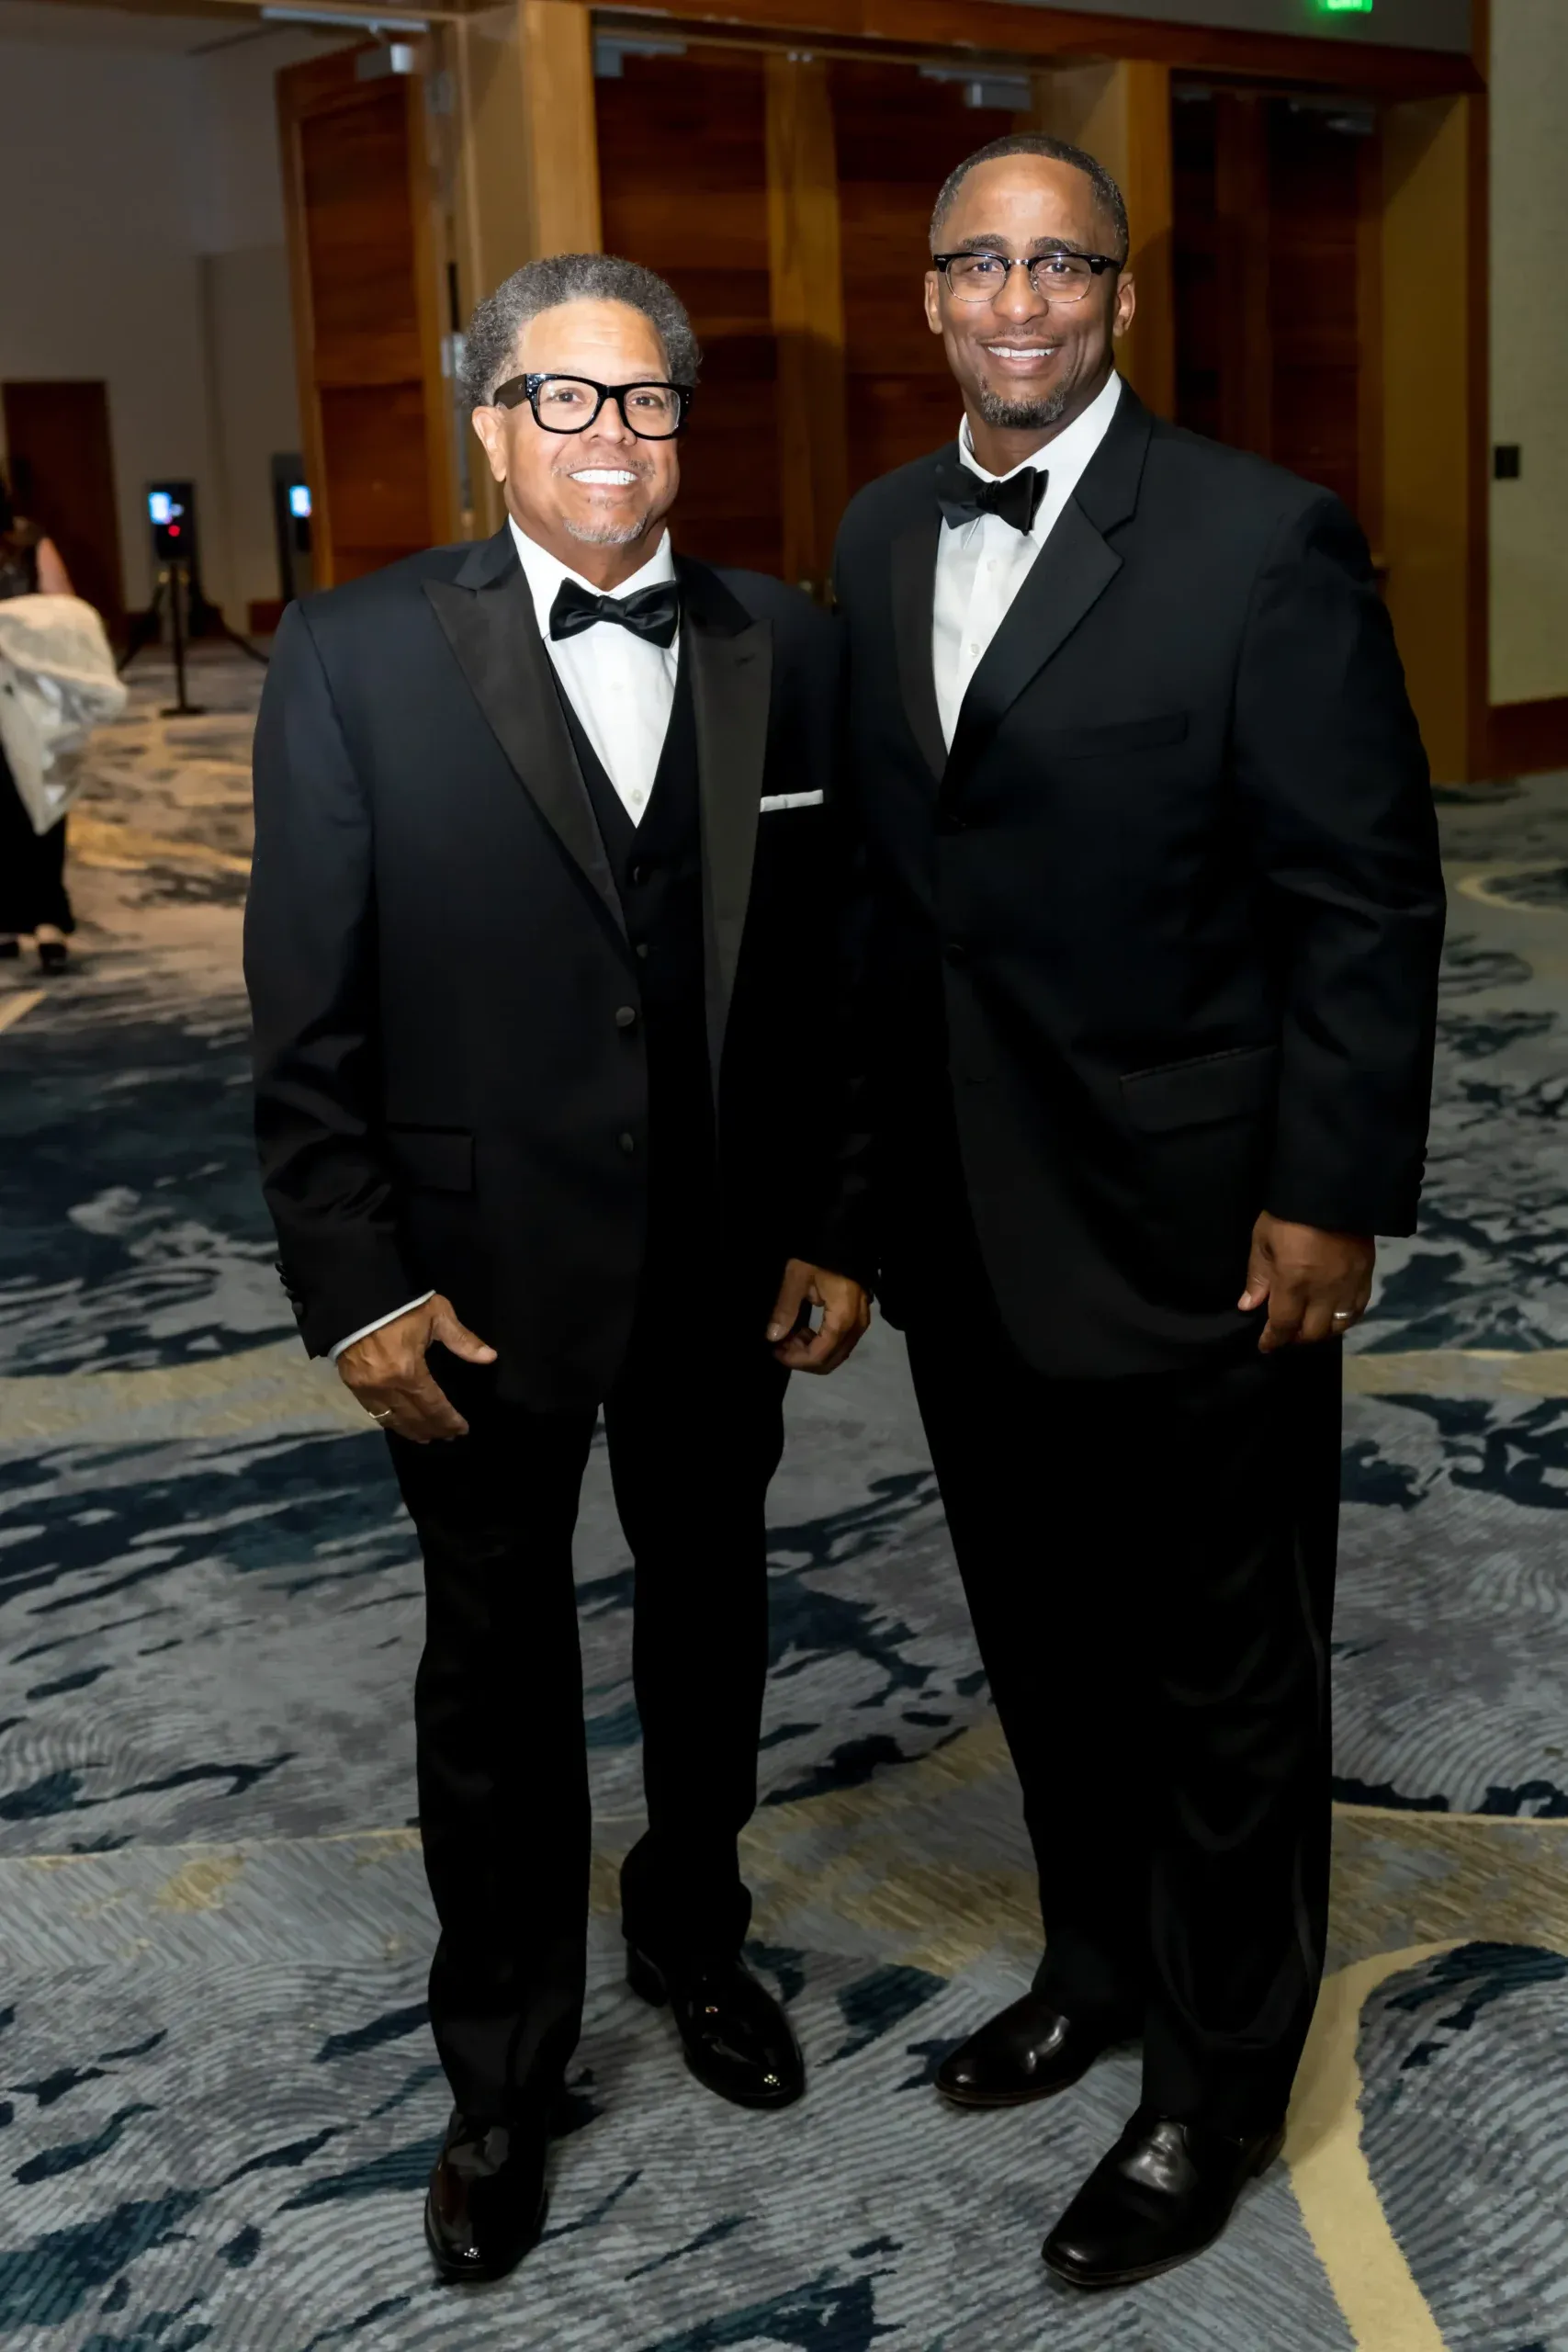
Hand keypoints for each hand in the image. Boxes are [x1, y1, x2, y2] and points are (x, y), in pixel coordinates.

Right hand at [337, 1293, 495, 1440]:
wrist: (354, 1299)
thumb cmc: (400, 1307)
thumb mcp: (436, 1315)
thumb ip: (462, 1340)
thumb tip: (490, 1357)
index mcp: (408, 1372)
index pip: (433, 1406)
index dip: (449, 1421)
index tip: (462, 1429)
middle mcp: (387, 1387)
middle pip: (414, 1418)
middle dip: (433, 1429)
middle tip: (448, 1437)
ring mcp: (367, 1389)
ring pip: (393, 1420)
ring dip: (412, 1431)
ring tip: (427, 1437)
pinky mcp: (353, 1386)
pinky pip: (374, 1413)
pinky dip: (390, 1422)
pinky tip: (400, 1425)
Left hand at [766, 1258, 870, 1373]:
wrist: (843, 1236)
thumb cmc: (819, 1255)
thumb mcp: (796, 1278)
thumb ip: (785, 1310)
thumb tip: (773, 1337)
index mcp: (842, 1318)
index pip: (820, 1354)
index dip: (796, 1360)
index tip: (775, 1351)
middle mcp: (857, 1326)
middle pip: (831, 1360)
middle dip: (803, 1359)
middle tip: (781, 1346)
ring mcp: (861, 1323)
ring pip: (837, 1354)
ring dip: (811, 1352)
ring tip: (789, 1337)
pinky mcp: (859, 1318)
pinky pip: (841, 1342)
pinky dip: (821, 1344)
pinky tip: (804, 1332)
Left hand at [1239, 1214, 1374, 1353]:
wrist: (1334, 1189)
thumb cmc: (1289, 1212)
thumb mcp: (1263, 1239)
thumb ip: (1258, 1276)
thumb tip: (1248, 1306)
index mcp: (1293, 1282)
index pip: (1283, 1325)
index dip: (1273, 1340)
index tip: (1265, 1346)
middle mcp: (1323, 1291)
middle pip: (1312, 1332)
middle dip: (1295, 1338)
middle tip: (1285, 1333)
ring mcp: (1348, 1286)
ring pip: (1338, 1326)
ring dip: (1320, 1332)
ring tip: (1308, 1325)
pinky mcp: (1366, 1276)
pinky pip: (1357, 1311)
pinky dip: (1344, 1320)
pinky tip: (1334, 1316)